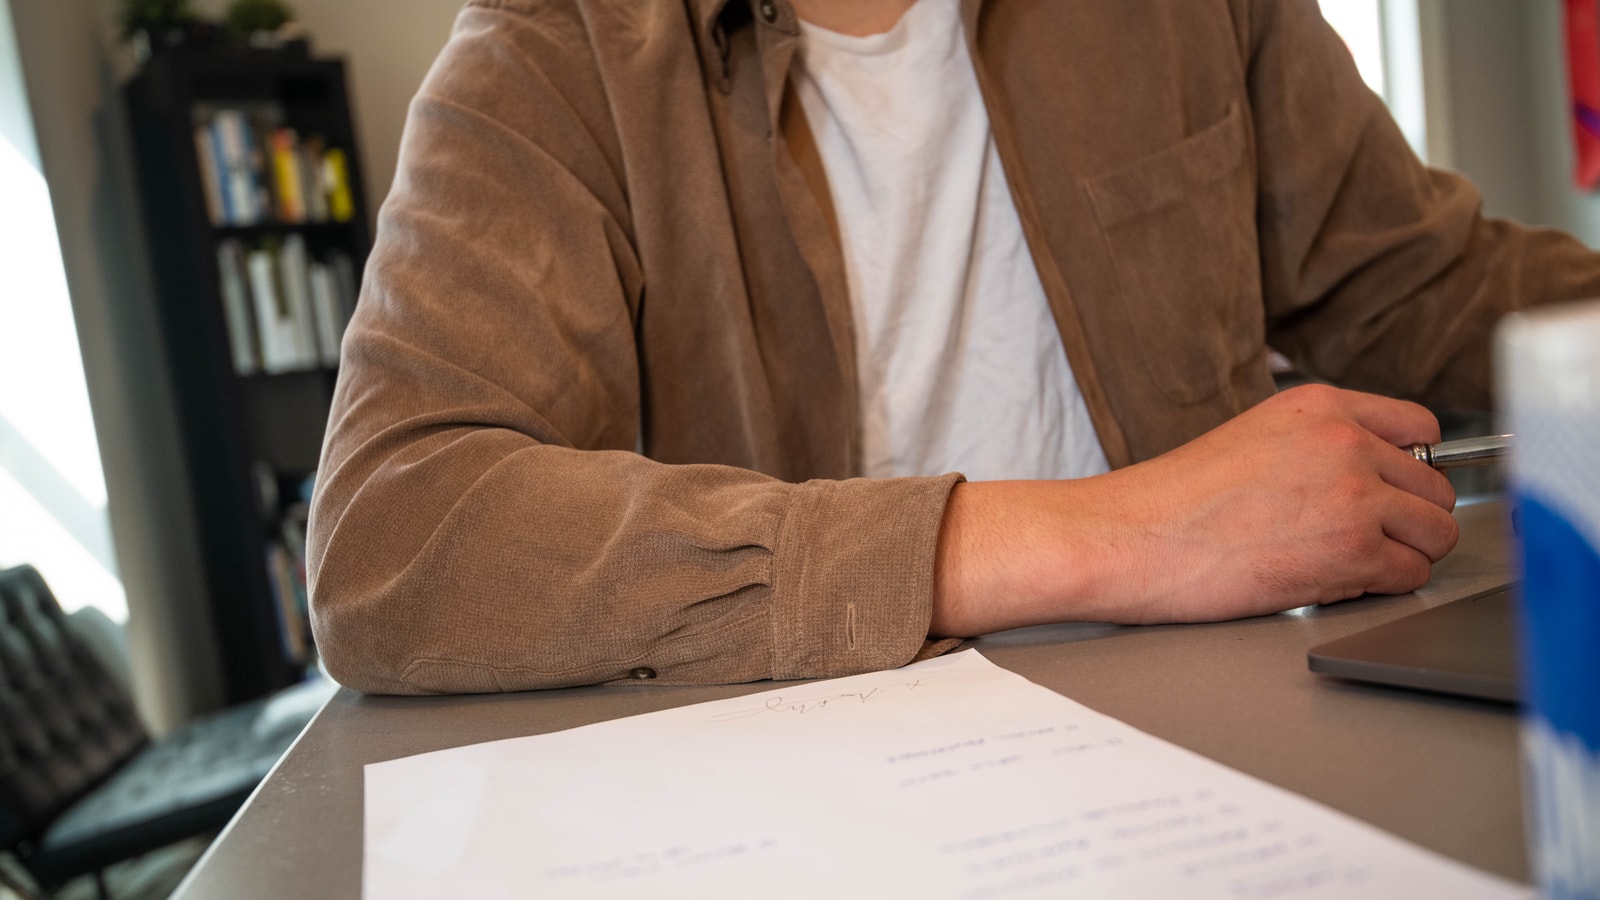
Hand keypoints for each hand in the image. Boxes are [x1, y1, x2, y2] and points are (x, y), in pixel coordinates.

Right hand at [930, 384, 1458, 634]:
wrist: (1132, 539)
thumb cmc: (1174, 502)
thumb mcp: (1255, 439)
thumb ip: (1320, 445)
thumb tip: (1377, 475)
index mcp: (1320, 406)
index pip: (1420, 429)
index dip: (1408, 469)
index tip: (1391, 492)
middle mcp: (1345, 441)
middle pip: (1435, 488)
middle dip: (1406, 520)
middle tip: (1358, 539)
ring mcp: (1354, 496)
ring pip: (1436, 534)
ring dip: (1402, 556)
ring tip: (1345, 563)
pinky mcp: (1353, 552)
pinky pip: (1411, 576)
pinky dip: (1381, 588)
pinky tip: (1332, 582)